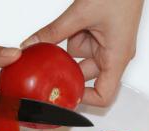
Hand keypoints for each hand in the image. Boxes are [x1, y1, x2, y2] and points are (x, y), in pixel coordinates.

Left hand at [21, 0, 143, 106]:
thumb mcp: (81, 13)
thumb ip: (54, 32)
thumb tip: (31, 44)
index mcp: (117, 57)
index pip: (104, 95)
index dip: (83, 99)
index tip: (63, 95)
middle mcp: (114, 54)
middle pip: (86, 76)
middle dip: (66, 70)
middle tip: (45, 70)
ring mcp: (108, 44)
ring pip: (80, 58)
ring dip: (66, 50)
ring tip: (58, 39)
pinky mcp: (101, 34)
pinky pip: (81, 43)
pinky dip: (70, 37)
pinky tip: (64, 28)